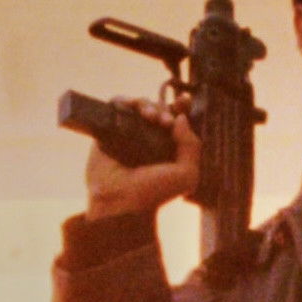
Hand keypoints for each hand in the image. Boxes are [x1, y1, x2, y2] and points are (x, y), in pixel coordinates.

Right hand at [85, 94, 199, 219]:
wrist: (119, 201)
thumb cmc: (153, 193)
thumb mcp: (187, 175)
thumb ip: (192, 145)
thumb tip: (181, 118)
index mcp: (170, 148)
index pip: (178, 120)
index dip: (181, 107)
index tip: (183, 100)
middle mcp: (150, 139)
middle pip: (159, 109)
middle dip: (164, 109)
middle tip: (164, 122)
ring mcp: (129, 134)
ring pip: (140, 105)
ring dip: (147, 104)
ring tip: (150, 116)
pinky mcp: (109, 130)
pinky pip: (117, 106)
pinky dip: (125, 101)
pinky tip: (132, 108)